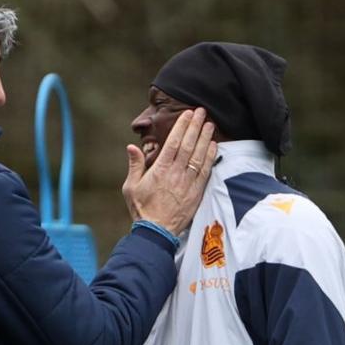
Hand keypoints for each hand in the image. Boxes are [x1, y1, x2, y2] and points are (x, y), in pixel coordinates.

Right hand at [122, 108, 217, 234]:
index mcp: (160, 170)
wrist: (156, 232)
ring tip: (210, 124)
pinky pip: (205, 171)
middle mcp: (176, 173)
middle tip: (201, 112)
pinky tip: (214, 146)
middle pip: (189, 145)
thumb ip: (134, 165)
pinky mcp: (196, 193)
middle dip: (196, 127)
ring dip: (205, 138)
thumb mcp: (130, 187)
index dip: (182, 126)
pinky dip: (210, 157)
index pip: (174, 142)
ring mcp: (188, 183)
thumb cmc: (142, 209)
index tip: (188, 114)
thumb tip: (131, 147)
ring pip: (199, 156)